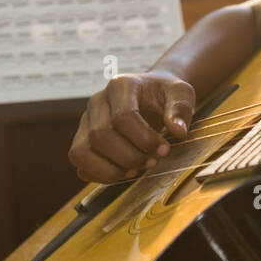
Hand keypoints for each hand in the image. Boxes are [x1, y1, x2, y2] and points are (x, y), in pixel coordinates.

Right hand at [68, 70, 195, 182]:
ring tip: (134, 170)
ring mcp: (86, 121)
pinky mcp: (82, 138)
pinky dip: (99, 174)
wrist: (151, 93)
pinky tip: (122, 172)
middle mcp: (97, 101)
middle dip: (130, 157)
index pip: (123, 117)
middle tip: (152, 161)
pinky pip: (79, 163)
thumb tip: (177, 131)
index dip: (145, 139)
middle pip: (100, 136)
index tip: (164, 149)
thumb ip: (181, 109)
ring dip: (110, 169)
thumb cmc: (164, 94)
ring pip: (81, 151)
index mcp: (120, 85)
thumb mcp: (181, 93)